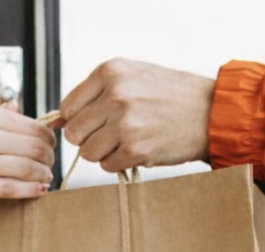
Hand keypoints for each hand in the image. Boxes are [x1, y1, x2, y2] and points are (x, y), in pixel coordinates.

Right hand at [0, 103, 56, 200]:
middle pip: (35, 148)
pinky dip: (31, 190)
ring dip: (43, 175)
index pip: (33, 126)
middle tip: (50, 163)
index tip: (50, 145)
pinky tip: (39, 190)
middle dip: (49, 158)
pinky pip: (11, 189)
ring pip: (28, 169)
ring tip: (45, 177)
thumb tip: (17, 113)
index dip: (49, 138)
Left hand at [58, 59, 214, 172]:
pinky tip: (140, 149)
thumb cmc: (168, 96)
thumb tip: (54, 123)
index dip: (78, 120)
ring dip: (104, 154)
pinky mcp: (135, 148)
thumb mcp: (130, 80)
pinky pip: (107, 166)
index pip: (67, 107)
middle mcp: (116, 94)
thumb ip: (93, 96)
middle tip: (113, 135)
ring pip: (88, 152)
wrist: (210, 111)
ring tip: (128, 140)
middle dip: (89, 139)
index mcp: (110, 72)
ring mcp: (125, 122)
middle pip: (74, 133)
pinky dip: (120, 163)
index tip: (96, 122)